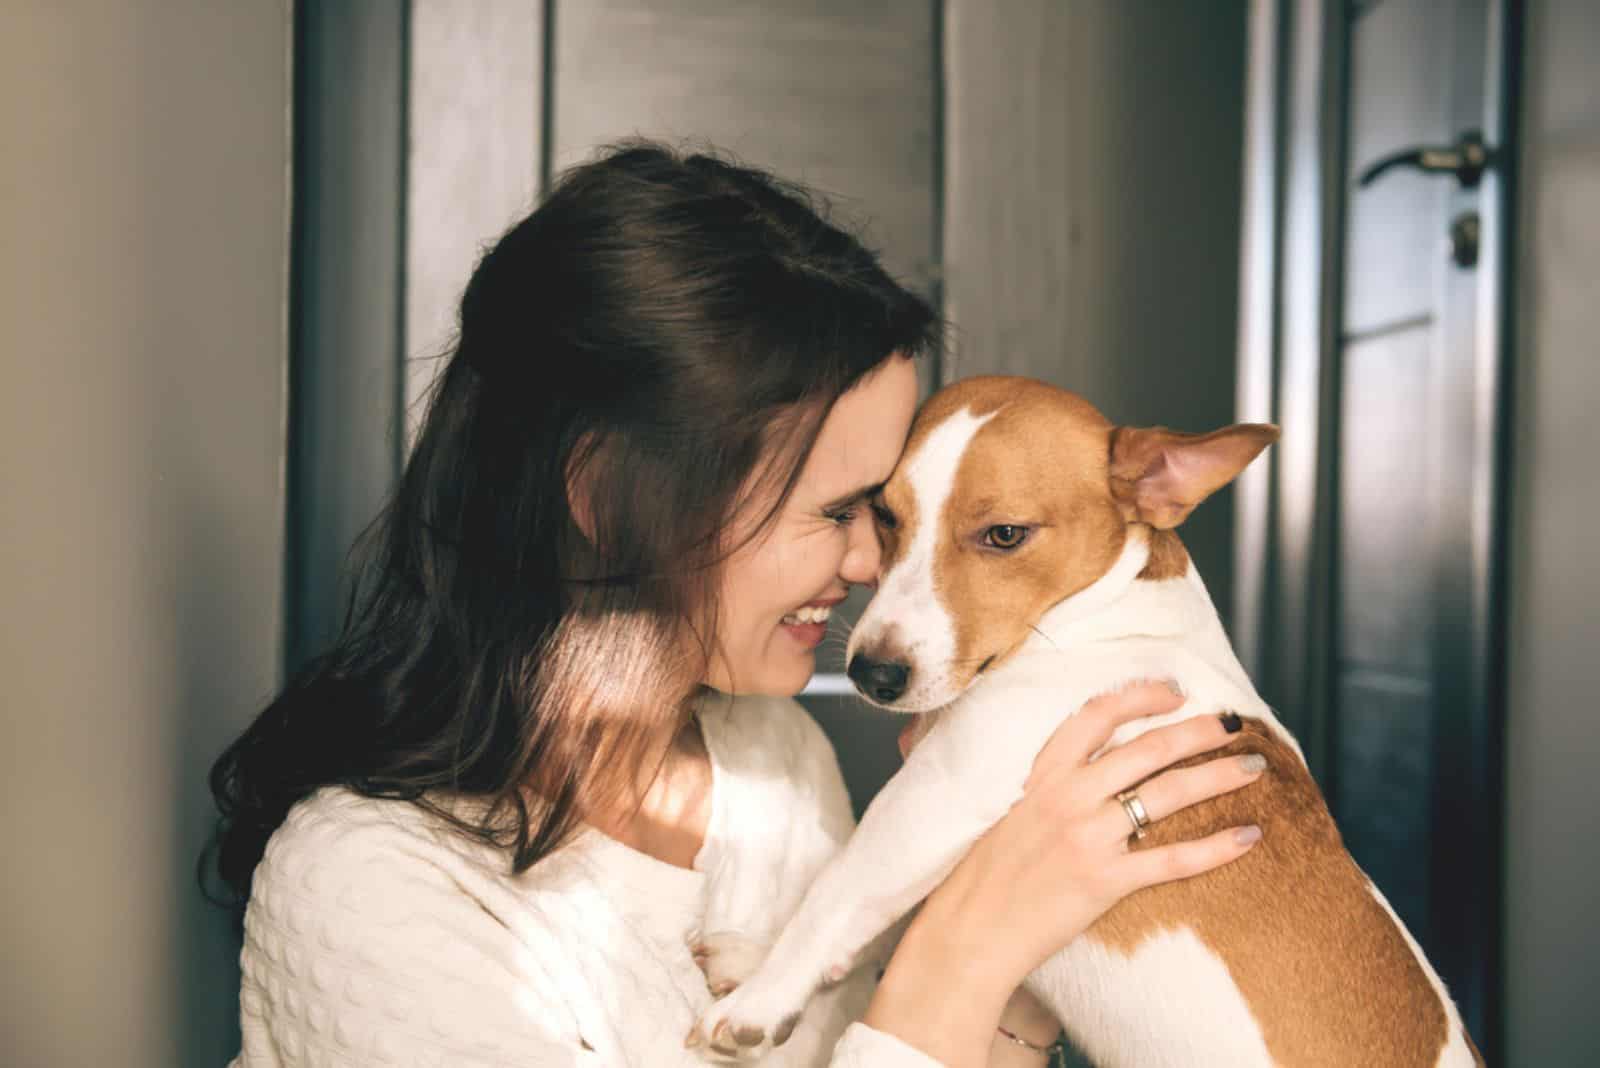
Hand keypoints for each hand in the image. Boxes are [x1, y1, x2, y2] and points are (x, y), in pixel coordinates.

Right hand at [914, 680, 1262, 991]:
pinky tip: (1249, 836)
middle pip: (1147, 749)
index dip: (1142, 695)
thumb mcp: (1013, 811)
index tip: (1176, 690)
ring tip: (1253, 767)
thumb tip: (1094, 766)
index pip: (1097, 714)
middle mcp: (1068, 796)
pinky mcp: (1105, 880)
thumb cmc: (988, 874)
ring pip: (1168, 794)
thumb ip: (1051, 785)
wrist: (971, 930)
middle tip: (1233, 724)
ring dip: (1218, 776)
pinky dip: (1216, 847)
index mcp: (1044, 775)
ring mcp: (1088, 837)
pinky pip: (1172, 858)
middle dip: (1198, 731)